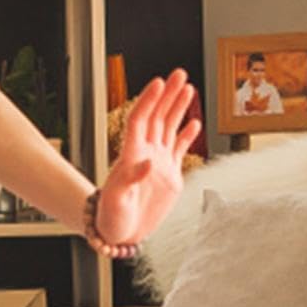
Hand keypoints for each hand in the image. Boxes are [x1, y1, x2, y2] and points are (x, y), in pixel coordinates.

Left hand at [95, 69, 200, 245]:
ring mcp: (158, 162)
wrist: (121, 233)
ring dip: (178, 107)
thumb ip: (129, 179)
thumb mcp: (116, 199)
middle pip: (157, 116)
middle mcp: (145, 153)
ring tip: (188, 88)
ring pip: (169, 127)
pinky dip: (187, 135)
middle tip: (179, 74)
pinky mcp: (169, 175)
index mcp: (131, 155)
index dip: (148, 100)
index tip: (158, 83)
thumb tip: (147, 162)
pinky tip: (195, 122)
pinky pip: (179, 149)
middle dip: (168, 94)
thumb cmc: (111, 217)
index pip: (140, 120)